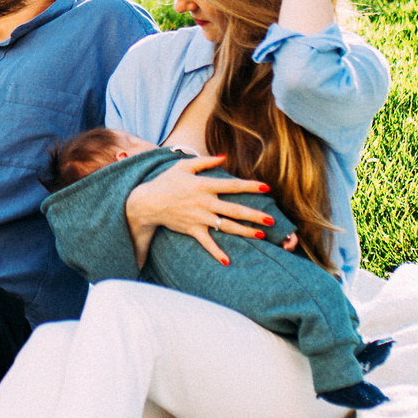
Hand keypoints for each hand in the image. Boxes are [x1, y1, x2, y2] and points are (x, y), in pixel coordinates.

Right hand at [123, 153, 269, 266]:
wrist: (146, 202)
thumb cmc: (166, 181)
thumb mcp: (183, 165)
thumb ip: (205, 161)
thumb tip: (224, 156)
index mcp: (204, 185)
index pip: (232, 186)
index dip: (250, 186)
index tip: (266, 188)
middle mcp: (205, 202)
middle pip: (234, 210)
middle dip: (254, 215)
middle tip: (271, 220)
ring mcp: (199, 217)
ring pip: (226, 226)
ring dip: (245, 232)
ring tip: (261, 235)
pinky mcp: (192, 229)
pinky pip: (207, 243)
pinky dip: (216, 252)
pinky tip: (228, 261)